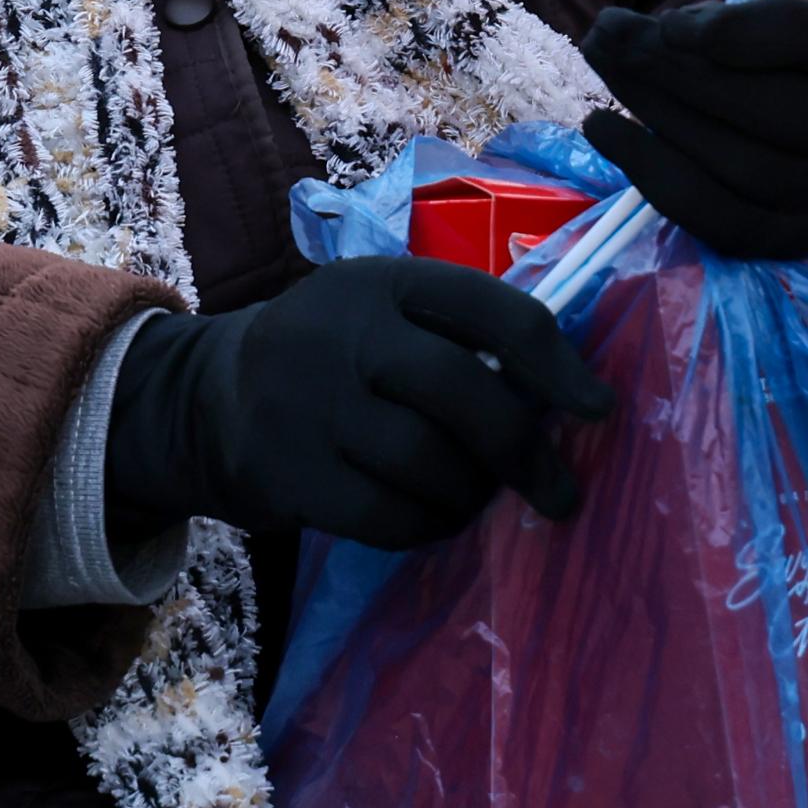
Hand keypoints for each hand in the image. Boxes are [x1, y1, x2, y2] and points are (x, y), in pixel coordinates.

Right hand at [103, 256, 612, 548]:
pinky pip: (388, 516)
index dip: (555, 363)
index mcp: (384, 282)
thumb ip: (460, 337)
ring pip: (428, 463)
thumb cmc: (334, 356)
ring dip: (474, 493)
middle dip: (525, 450)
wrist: (211, 396)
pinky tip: (434, 516)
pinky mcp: (289, 471)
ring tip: (481, 498)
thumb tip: (569, 395)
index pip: (491, 308)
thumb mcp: (383, 312)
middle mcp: (345, 332)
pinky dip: (429, 525)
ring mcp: (310, 403)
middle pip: (462, 391)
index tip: (597, 410)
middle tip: (560, 491)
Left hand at [581, 0, 807, 260]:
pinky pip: (714, 215)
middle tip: (610, 34)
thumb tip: (629, 34)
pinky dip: (649, 170)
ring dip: (656, 111)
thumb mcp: (790, 35)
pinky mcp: (786, 241)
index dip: (741, 32)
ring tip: (607, 66)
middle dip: (674, 67)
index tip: (671, 23)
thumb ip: (727, 26)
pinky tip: (602, 127)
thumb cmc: (802, 76)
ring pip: (740, 164)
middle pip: (768, 107)